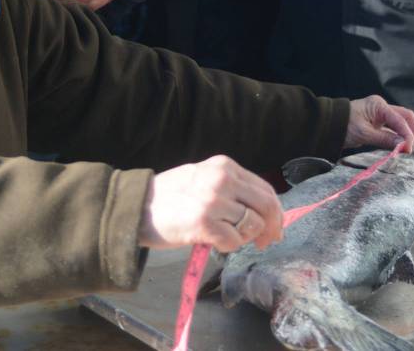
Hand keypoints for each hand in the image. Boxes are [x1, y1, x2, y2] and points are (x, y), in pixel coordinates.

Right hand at [138, 155, 282, 253]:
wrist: (137, 207)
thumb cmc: (171, 197)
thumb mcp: (204, 178)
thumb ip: (233, 188)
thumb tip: (265, 211)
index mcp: (224, 165)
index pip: (264, 188)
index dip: (276, 211)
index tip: (274, 228)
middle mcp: (221, 178)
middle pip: (266, 205)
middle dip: (271, 228)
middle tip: (266, 242)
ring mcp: (213, 200)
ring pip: (252, 225)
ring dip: (245, 238)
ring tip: (227, 237)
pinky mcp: (204, 223)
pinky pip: (234, 241)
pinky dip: (229, 246)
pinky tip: (214, 242)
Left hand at [344, 95, 413, 152]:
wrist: (327, 126)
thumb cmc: (342, 126)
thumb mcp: (363, 134)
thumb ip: (385, 139)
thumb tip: (404, 145)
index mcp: (378, 106)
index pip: (400, 120)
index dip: (407, 134)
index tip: (409, 149)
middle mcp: (382, 107)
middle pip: (406, 117)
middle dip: (413, 131)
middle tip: (413, 147)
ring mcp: (380, 114)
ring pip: (401, 122)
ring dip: (407, 134)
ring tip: (409, 148)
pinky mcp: (377, 123)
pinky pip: (393, 128)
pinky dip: (399, 136)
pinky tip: (401, 146)